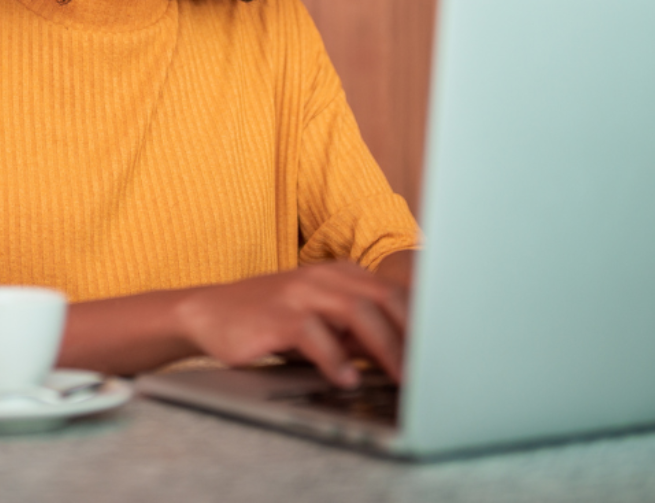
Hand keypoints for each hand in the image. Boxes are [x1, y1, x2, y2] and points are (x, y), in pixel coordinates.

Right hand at [172, 260, 408, 387]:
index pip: (394, 293)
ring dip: (385, 347)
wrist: (210, 312)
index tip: (445, 351)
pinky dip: (335, 359)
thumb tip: (403, 353)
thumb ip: (357, 329)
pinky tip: (347, 380)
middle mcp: (324, 277)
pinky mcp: (277, 315)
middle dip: (412, 336)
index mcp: (340, 273)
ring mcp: (300, 293)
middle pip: (383, 298)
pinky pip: (314, 335)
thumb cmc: (270, 319)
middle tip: (431, 372)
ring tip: (402, 379)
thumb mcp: (320, 318)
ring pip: (356, 311)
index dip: (422, 322)